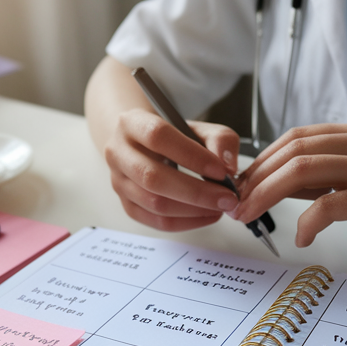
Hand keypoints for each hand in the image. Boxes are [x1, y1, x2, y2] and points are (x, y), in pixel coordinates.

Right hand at [102, 107, 243, 230]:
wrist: (143, 147)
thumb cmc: (173, 137)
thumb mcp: (198, 128)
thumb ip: (219, 140)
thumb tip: (228, 167)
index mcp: (132, 123)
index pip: (158, 137)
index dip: (191, 155)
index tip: (220, 171)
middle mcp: (118, 153)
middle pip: (153, 177)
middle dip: (196, 192)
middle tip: (227, 198)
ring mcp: (118, 182)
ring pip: (154, 203)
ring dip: (193, 210)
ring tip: (219, 207)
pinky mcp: (127, 205)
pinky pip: (156, 221)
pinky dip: (186, 222)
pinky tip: (205, 215)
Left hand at [232, 122, 346, 269]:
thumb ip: (337, 179)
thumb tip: (288, 187)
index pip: (300, 137)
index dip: (264, 160)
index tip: (243, 186)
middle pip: (294, 150)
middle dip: (256, 178)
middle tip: (236, 205)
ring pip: (303, 171)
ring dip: (267, 196)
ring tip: (251, 218)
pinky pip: (329, 205)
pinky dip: (306, 223)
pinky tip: (301, 239)